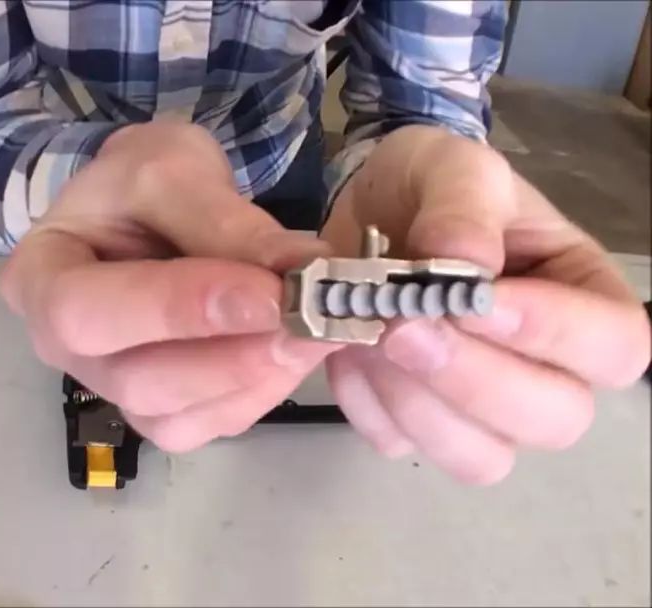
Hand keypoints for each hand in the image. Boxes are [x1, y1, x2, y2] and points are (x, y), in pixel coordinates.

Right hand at [0, 123, 341, 451]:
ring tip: (316, 328)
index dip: (176, 311)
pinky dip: (261, 393)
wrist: (144, 205)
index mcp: (39, 277)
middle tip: (311, 318)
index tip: (268, 294)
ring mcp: (108, 388)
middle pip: (135, 379)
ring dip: (256, 378)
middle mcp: (60, 349)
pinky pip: (207, 426)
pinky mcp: (158, 411)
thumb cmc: (140, 180)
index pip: (87, 313)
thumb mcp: (174, 170)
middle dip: (231, 354)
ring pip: (176, 417)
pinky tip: (294, 350)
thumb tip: (304, 269)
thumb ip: (227, 221)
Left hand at [323, 125, 650, 484]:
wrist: (361, 210)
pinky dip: (366, 403)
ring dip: (416, 402)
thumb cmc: (428, 186)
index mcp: (584, 297)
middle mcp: (549, 367)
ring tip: (367, 333)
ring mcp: (483, 409)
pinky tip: (347, 350)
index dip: (553, 335)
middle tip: (402, 325)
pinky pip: (399, 444)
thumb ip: (464, 203)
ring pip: (480, 456)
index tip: (475, 299)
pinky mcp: (415, 424)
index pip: (616, 347)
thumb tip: (465, 259)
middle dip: (473, 378)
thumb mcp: (450, 166)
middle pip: (555, 419)